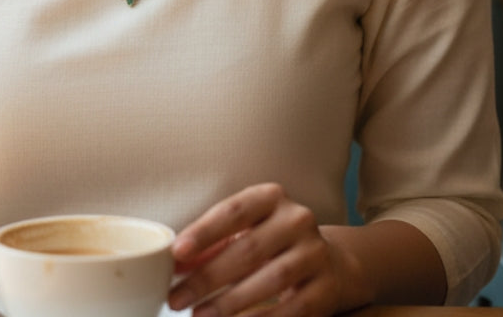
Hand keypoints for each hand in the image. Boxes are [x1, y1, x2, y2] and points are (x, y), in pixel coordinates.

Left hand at [167, 183, 343, 316]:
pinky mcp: (326, 288)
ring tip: (199, 316)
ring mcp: (315, 253)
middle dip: (207, 278)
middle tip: (176, 298)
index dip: (204, 232)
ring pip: (270, 279)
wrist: (327, 261)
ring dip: (230, 303)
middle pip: (248, 250)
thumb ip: (209, 245)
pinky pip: (292, 309)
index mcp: (271, 197)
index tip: (177, 253)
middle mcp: (297, 219)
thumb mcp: (242, 232)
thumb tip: (175, 263)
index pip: (233, 212)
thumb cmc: (269, 242)